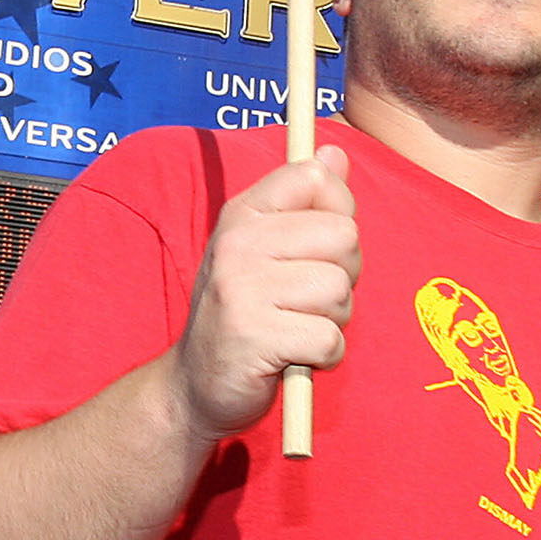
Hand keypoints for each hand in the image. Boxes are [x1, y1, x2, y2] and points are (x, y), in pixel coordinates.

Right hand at [173, 145, 358, 439]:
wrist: (197, 386)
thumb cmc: (245, 314)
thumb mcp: (266, 251)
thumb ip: (304, 202)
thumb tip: (335, 153)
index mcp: (242, 215)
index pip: (315, 179)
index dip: (337, 214)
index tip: (315, 248)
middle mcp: (238, 243)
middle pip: (344, 237)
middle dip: (342, 276)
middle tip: (306, 300)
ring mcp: (242, 289)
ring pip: (339, 290)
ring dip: (332, 321)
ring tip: (296, 328)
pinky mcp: (254, 336)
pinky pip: (330, 338)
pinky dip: (324, 356)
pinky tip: (294, 357)